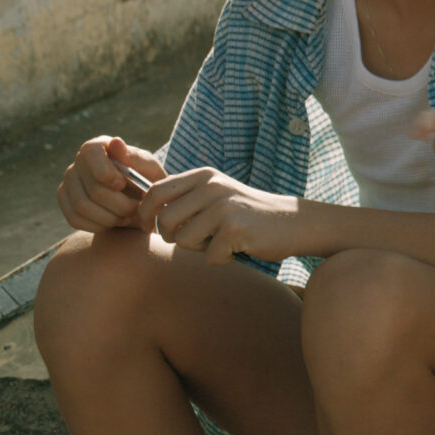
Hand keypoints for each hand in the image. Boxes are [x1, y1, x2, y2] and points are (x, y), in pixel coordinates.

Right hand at [54, 136, 166, 232]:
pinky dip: (98, 225)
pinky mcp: (65, 202)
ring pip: (81, 206)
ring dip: (110, 217)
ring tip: (128, 216)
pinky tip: (114, 222)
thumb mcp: (148, 168)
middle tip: (136, 208)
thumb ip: (134, 158)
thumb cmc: (146, 179)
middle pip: (92, 188)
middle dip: (119, 204)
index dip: (106, 173)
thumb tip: (116, 142)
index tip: (123, 185)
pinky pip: (74, 219)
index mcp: (97, 147)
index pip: (90, 154)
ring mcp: (68, 182)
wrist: (140, 199)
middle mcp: (78, 162)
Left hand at [136, 169, 305, 262]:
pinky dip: (220, 258)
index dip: (144, 214)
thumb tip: (141, 211)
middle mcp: (212, 187)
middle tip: (188, 241)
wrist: (293, 222)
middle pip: (164, 220)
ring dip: (198, 249)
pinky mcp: (235, 229)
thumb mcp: (217, 194)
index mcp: (204, 176)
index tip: (147, 229)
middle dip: (169, 237)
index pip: (156, 192)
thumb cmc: (249, 214)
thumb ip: (186, 197)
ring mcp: (224, 207)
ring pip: (183, 240)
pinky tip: (237, 248)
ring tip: (218, 242)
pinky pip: (208, 256)